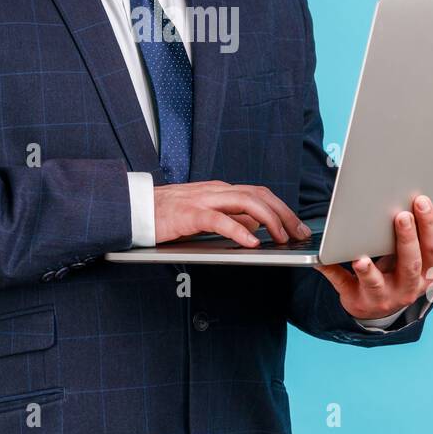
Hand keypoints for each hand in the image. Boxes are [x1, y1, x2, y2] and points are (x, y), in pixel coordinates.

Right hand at [154, 180, 311, 246]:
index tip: (298, 226)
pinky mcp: (188, 214)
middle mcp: (215, 190)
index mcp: (220, 190)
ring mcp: (202, 200)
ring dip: (269, 221)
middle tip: (299, 234)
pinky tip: (252, 243)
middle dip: (284, 214)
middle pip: (259, 196)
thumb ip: (228, 218)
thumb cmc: (166, 215)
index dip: (282, 209)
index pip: (259, 194)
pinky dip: (239, 231)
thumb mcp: (204, 216)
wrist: (133, 209)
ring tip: (281, 238)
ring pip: (245, 202)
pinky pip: (219, 220)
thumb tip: (253, 226)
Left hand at [314, 193, 432, 319]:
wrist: (373, 306)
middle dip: (411, 237)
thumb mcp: (425, 264)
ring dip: (372, 268)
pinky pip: (347, 284)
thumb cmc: (401, 271)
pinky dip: (341, 272)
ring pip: (380, 281)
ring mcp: (384, 295)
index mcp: (429, 274)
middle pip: (414, 263)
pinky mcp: (358, 298)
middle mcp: (409, 287)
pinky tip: (337, 261)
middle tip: (405, 214)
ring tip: (368, 253)